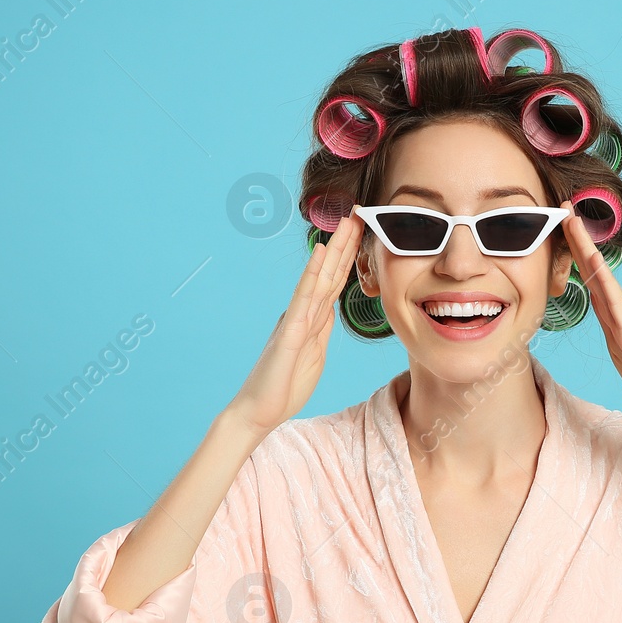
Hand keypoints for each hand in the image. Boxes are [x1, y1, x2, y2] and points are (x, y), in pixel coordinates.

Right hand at [226, 209, 364, 435]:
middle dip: (346, 242)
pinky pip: (305, 300)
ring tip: (345, 221)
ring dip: (334, 249)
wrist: (258, 411)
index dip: (349, 255)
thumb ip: (321, 329)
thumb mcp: (314, 354)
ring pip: (319, 278)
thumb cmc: (284, 385)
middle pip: (330, 272)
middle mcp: (303, 312)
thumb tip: (330, 308)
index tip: (362, 230)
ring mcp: (296, 320)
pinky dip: (313, 275)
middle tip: (359, 211)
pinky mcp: (291, 334)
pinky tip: (321, 254)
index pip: (336, 281)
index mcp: (312, 318)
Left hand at [559, 202, 621, 425]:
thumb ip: (609, 320)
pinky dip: (602, 280)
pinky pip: (614, 303)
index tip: (561, 224)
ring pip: (602, 277)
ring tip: (572, 223)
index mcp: (618, 310)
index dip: (576, 250)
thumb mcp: (619, 344)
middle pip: (595, 268)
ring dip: (586, 248)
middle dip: (577, 237)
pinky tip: (593, 263)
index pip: (591, 275)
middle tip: (562, 207)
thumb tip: (596, 302)